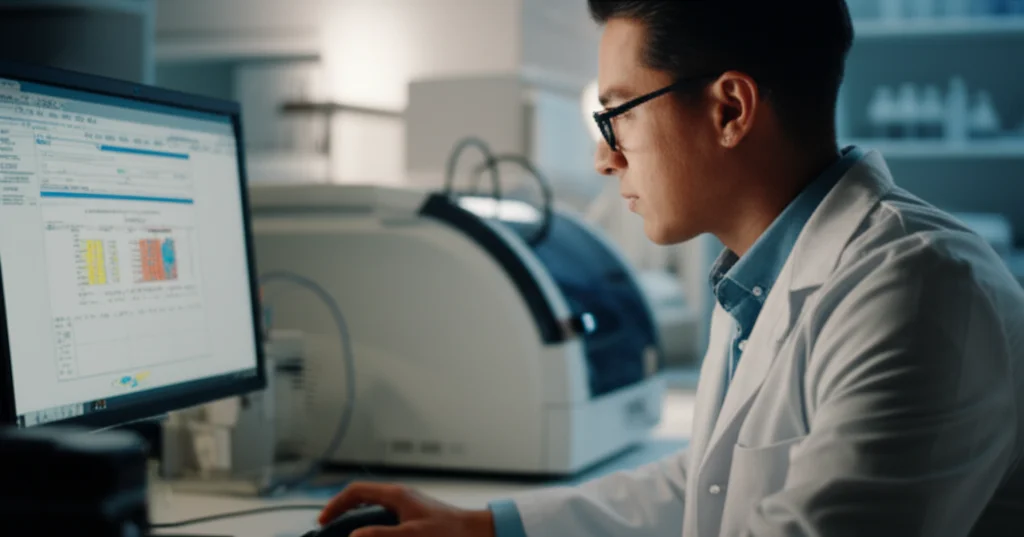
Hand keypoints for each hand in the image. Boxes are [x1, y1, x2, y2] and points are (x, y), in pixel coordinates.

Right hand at [319, 482, 496, 536]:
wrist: (476, 533)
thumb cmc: (449, 532)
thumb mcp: (411, 535)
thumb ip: (380, 535)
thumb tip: (353, 536)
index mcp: (396, 495)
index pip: (356, 492)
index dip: (336, 505)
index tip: (323, 522)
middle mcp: (400, 498)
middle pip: (362, 499)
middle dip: (344, 513)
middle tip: (331, 529)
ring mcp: (407, 507)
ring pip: (373, 510)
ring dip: (359, 522)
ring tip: (349, 534)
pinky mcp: (414, 518)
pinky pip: (386, 519)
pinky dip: (375, 527)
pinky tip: (374, 535)